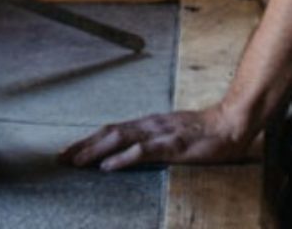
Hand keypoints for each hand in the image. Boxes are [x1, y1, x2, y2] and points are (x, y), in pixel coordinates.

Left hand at [57, 104, 257, 170]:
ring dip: (94, 151)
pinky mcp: (172, 144)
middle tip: (59, 158)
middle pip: (107, 133)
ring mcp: (160, 133)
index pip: (111, 130)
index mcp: (148, 124)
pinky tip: (108, 167)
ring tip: (76, 161)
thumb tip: (132, 151)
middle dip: (82, 145)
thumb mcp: (173, 135)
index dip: (88, 140)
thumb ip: (154, 141)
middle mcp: (148, 125)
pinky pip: (143, 151)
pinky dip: (122, 159)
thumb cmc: (204, 132)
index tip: (68, 151)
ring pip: (119, 139)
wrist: (232, 122)